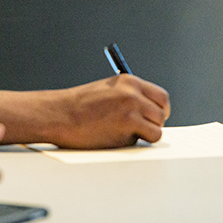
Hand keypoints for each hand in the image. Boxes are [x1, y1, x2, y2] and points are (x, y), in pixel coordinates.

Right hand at [52, 75, 170, 148]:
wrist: (59, 115)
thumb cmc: (78, 107)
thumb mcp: (106, 92)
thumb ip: (128, 97)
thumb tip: (148, 112)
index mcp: (127, 81)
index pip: (160, 96)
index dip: (159, 109)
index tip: (153, 118)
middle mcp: (132, 91)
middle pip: (162, 110)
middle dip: (155, 122)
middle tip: (142, 129)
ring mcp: (131, 106)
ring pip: (158, 126)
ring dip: (146, 133)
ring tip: (124, 133)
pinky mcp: (128, 123)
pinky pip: (151, 136)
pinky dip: (140, 141)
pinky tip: (121, 138)